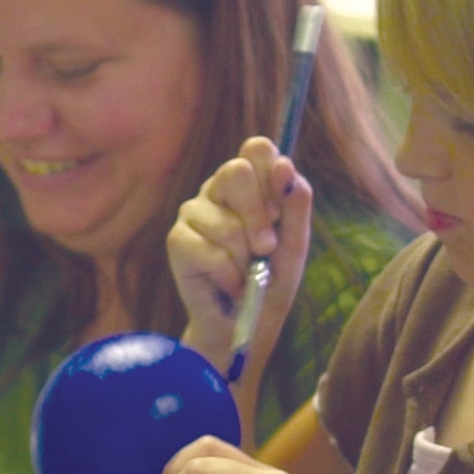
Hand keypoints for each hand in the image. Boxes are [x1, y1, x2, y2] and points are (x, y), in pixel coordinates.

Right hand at [168, 136, 313, 379]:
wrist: (245, 325)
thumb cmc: (271, 280)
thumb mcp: (295, 242)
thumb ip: (296, 203)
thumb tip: (286, 166)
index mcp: (249, 183)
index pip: (256, 148)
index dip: (272, 174)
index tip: (281, 208)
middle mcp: (217, 190)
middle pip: (236, 171)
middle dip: (259, 215)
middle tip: (267, 248)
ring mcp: (193, 213)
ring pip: (226, 223)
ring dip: (245, 259)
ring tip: (246, 274)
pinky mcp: (177, 241)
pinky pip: (210, 252)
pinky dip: (229, 276)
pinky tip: (229, 285)